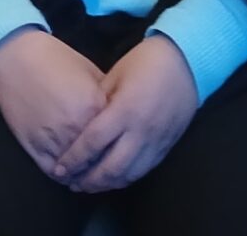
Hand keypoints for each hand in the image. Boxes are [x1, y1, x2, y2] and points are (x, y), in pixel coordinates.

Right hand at [0, 28, 109, 183]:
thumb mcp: (89, 71)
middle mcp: (76, 127)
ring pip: (78, 170)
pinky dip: (65, 175)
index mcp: (95, 106)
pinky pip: (55, 172)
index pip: (117, 135)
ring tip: (91, 171)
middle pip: (99, 156)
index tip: (124, 144)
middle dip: (106, 160)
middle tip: (110, 162)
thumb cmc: (55, 60)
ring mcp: (55, 140)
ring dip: (85, 173)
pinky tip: (70, 171)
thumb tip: (120, 113)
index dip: (121, 141)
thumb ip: (107, 95)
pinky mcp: (35, 148)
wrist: (16, 59)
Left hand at [55, 34, 199, 192]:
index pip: (93, 143)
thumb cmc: (146, 62)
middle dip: (87, 180)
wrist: (187, 61)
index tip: (58, 169)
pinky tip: (113, 179)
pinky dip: (125, 179)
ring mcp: (156, 142)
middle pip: (110, 168)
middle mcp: (141, 131)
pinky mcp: (167, 146)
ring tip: (88, 185)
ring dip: (105, 185)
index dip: (74, 159)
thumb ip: (97, 102)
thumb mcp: (115, 75)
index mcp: (125, 110)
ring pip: (128, 175)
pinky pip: (143, 171)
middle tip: (70, 182)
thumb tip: (80, 125)